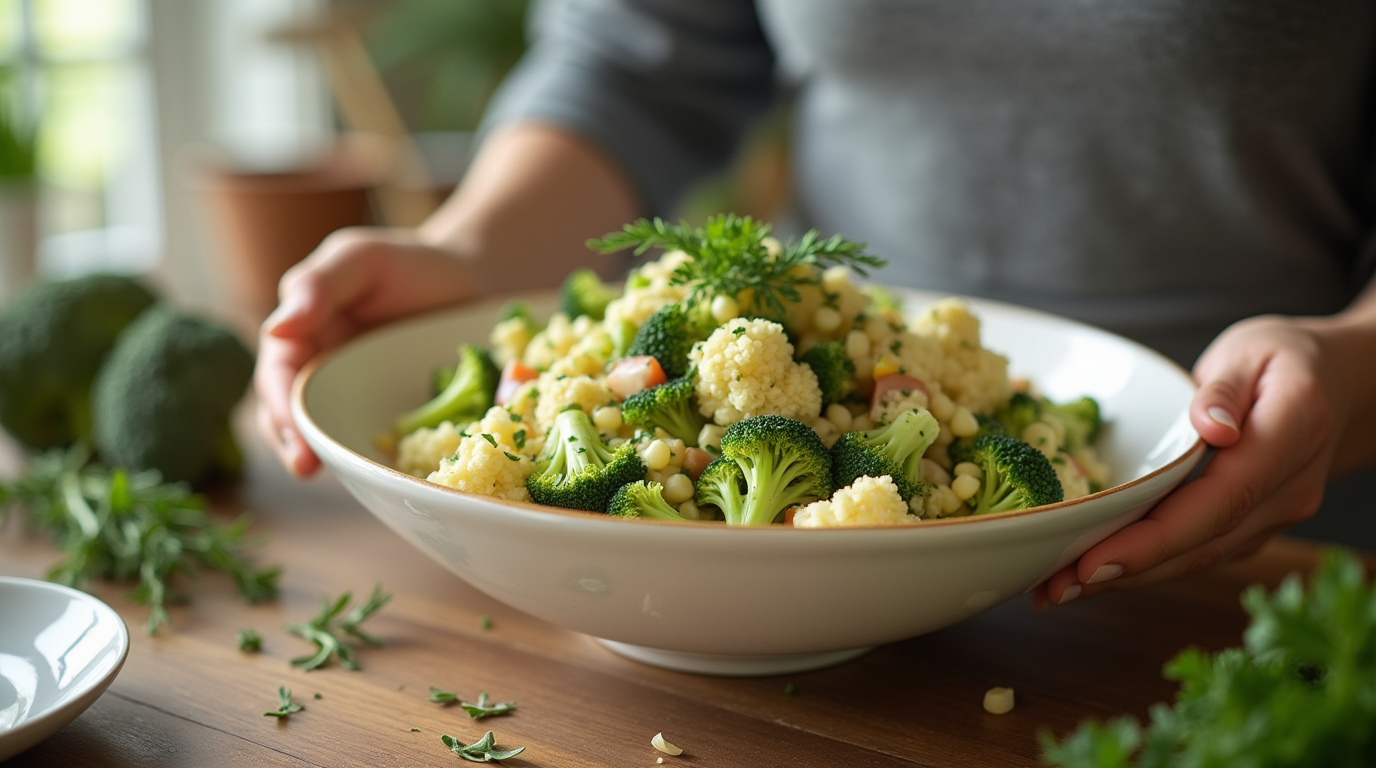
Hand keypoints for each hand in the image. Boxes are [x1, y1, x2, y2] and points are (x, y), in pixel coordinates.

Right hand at [254, 227, 478, 476]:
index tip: (292, 428)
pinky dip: (374, 462)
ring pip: (329, 436)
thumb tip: (276, 330)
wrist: (472, 280)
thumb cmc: (409, 263)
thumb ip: (318, 286)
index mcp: (301, 335)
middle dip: (292, 442)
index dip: (279, 405)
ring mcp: (357, 398)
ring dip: (327, 459)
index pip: (277, 375)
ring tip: (335, 476)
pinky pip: (377, 443)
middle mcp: (321, 372)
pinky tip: (385, 476)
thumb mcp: (360, 259)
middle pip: (292, 415)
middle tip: (304, 466)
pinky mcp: (393, 417)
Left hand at [1034, 314, 1343, 606]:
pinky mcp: (1252, 527)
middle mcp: (1287, 491)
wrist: (1340, 388)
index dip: (1154, 540)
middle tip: (1053, 587)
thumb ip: (1225, 388)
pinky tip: (1094, 574)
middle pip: (1201, 545)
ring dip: (1128, 579)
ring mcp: (1274, 516)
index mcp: (1289, 437)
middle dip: (1124, 571)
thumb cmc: (1286, 361)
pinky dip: (1146, 566)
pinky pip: (1198, 553)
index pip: (1218, 502)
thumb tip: (1211, 428)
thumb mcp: (1254, 350)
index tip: (1094, 561)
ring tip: (1057, 589)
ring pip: (1198, 559)